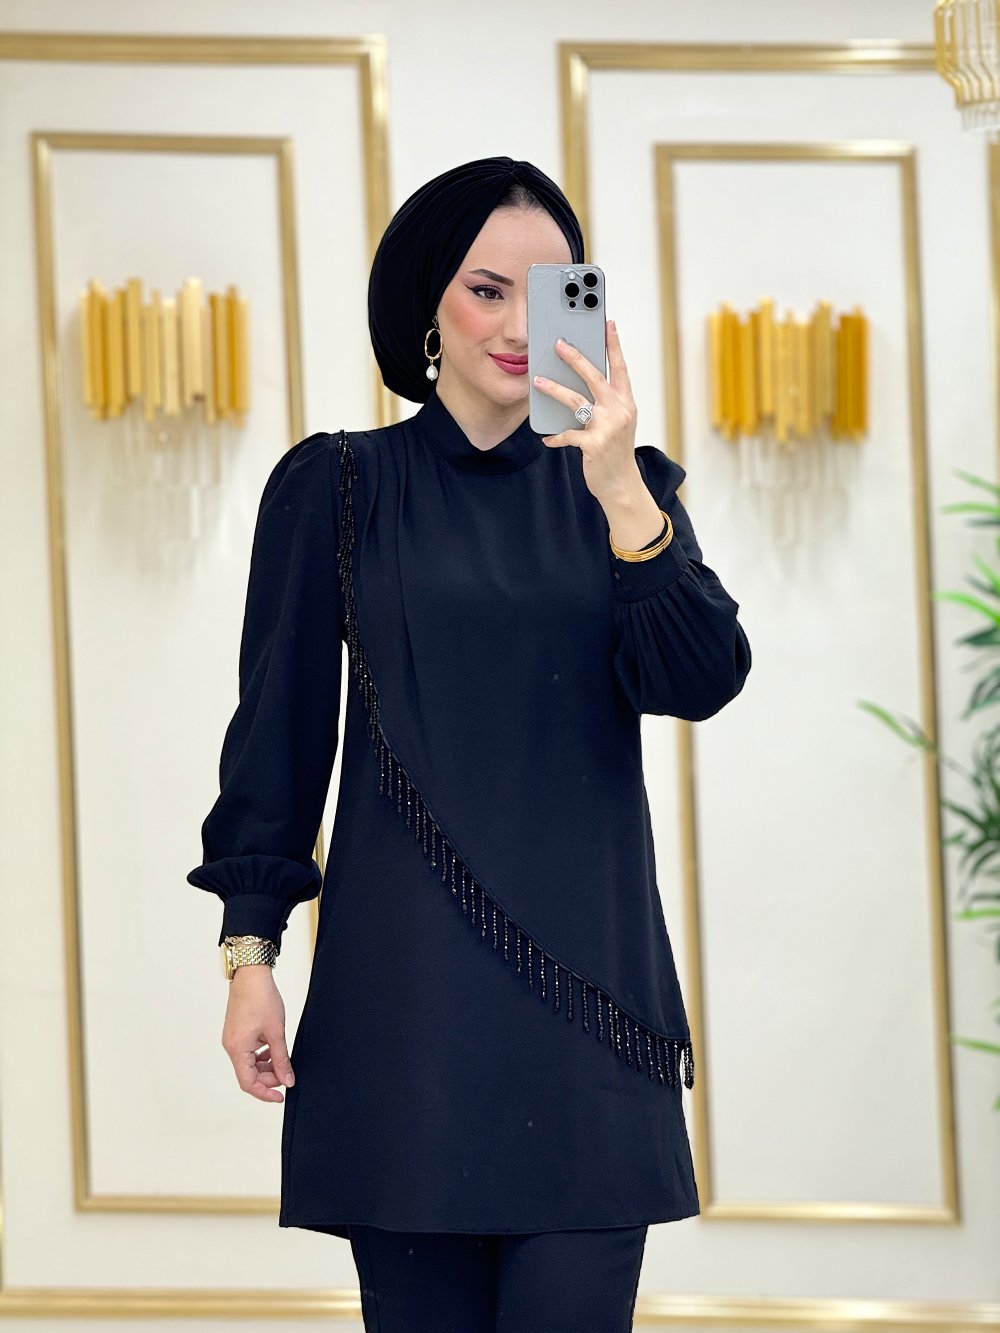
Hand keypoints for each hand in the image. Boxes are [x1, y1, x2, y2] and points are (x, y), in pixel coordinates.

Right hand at [221, 966, 295, 1102]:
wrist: (251, 974)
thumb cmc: (261, 998)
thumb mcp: (276, 1032)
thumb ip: (281, 1059)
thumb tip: (288, 1080)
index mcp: (237, 1049)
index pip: (248, 1083)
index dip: (265, 1093)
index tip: (281, 1097)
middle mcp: (231, 1046)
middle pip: (249, 1074)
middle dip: (269, 1078)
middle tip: (287, 1074)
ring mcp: (233, 1039)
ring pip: (249, 1063)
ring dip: (266, 1066)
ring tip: (283, 1061)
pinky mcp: (237, 1032)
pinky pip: (248, 1052)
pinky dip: (261, 1055)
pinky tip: (274, 1049)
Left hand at [533, 319, 640, 503]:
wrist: (621, 484)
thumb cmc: (615, 451)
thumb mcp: (616, 423)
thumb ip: (604, 403)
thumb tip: (577, 383)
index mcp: (626, 402)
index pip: (620, 367)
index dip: (614, 345)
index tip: (608, 323)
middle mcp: (619, 410)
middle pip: (594, 376)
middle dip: (575, 358)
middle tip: (559, 344)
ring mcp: (607, 427)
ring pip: (575, 400)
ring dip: (553, 389)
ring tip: (537, 381)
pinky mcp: (594, 444)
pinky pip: (568, 434)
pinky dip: (555, 436)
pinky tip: (547, 438)